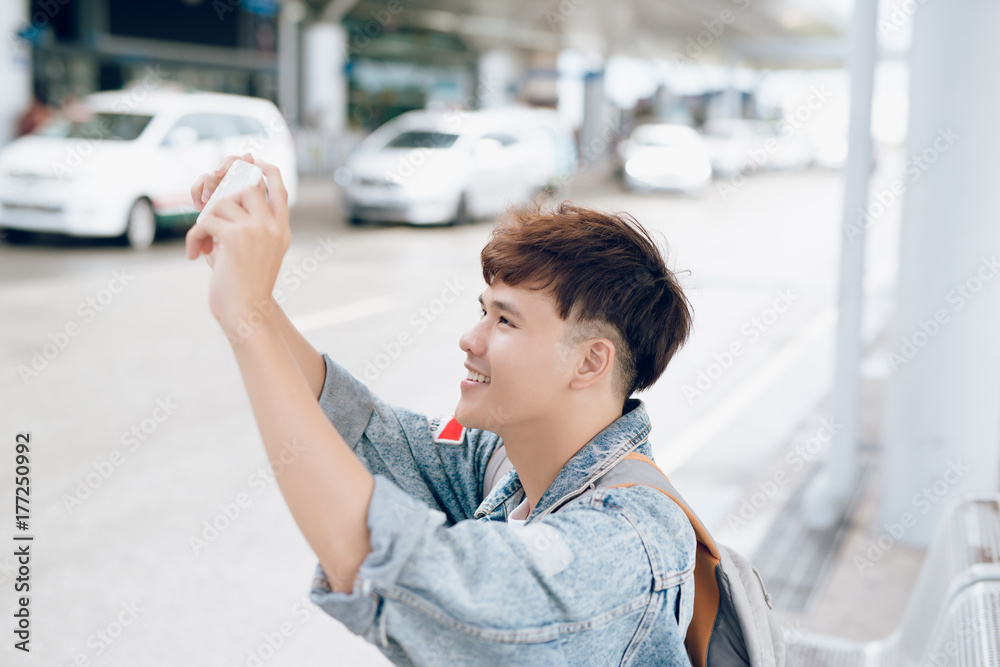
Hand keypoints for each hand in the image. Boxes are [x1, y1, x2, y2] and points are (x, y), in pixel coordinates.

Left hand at [185, 158, 289, 337]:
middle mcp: (273, 226)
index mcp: (281, 230)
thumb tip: (214, 192)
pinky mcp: (236, 236)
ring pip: (221, 202)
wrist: (245, 314)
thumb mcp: (248, 252)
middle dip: (222, 194)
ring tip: (202, 245)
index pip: (279, 187)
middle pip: (245, 186)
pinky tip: (194, 255)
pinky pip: (205, 220)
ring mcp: (257, 229)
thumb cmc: (242, 287)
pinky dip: (194, 237)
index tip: (250, 161)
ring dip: (205, 221)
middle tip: (205, 209)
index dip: (265, 169)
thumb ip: (240, 225)